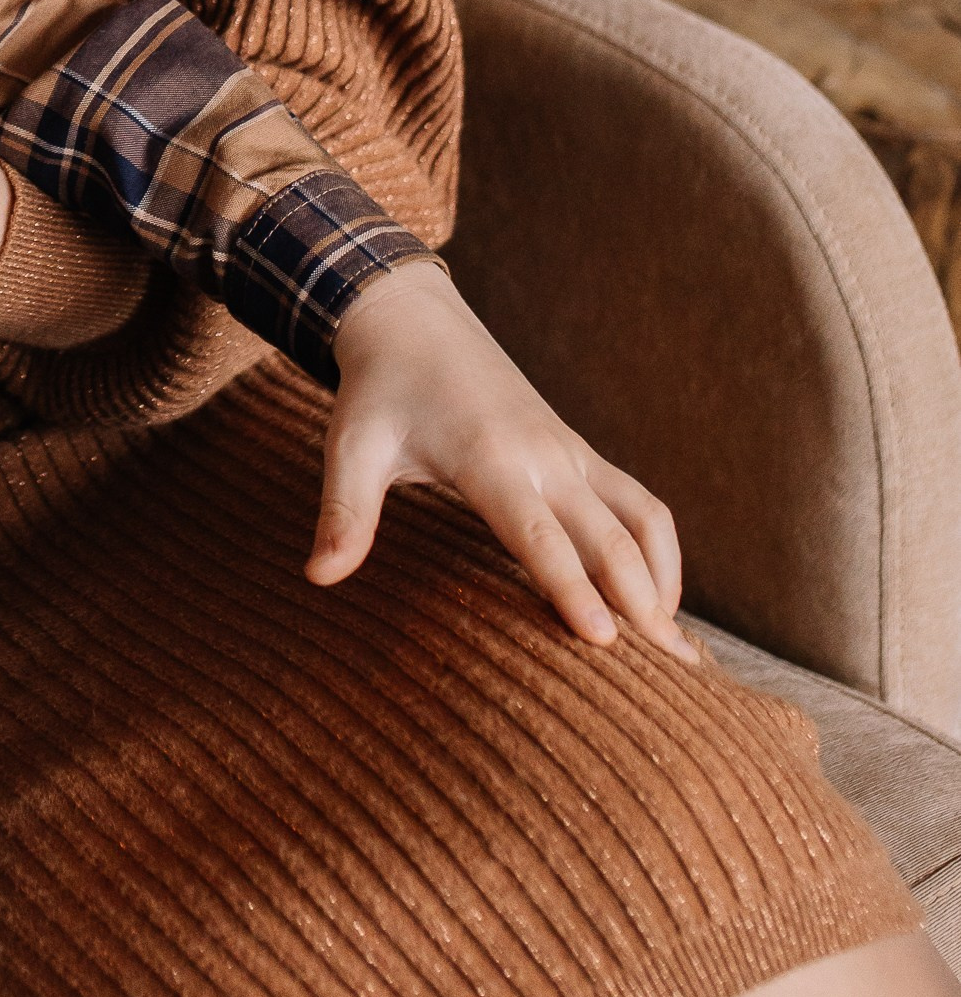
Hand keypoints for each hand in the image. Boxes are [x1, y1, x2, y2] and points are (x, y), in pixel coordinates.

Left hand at [311, 256, 696, 659]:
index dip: (572, 588)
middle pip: (609, 537)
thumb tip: (318, 576)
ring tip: (678, 650)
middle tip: (674, 674)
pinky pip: (638, 502)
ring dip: (666, 579)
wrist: (416, 322)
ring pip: (642, 517)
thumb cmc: (380, 390)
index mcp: (490, 459)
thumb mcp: (352, 446)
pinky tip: (660, 599)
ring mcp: (570, 453)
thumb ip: (345, 512)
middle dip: (644, 602)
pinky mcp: (580, 453)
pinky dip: (661, 550)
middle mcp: (545, 456)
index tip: (602, 643)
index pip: (540, 536)